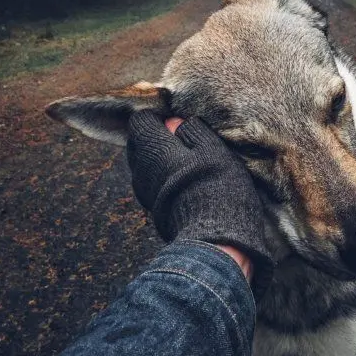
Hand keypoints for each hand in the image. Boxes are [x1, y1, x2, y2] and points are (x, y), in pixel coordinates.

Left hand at [126, 111, 273, 300]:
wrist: (213, 238)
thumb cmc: (215, 186)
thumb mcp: (213, 149)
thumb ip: (192, 131)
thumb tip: (176, 121)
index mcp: (152, 148)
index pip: (140, 121)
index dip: (159, 117)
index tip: (180, 122)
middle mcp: (140, 169)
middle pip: (139, 143)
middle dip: (157, 137)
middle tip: (185, 141)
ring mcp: (144, 191)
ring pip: (145, 164)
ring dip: (161, 159)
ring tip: (188, 163)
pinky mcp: (152, 209)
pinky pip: (152, 183)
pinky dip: (164, 178)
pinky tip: (186, 183)